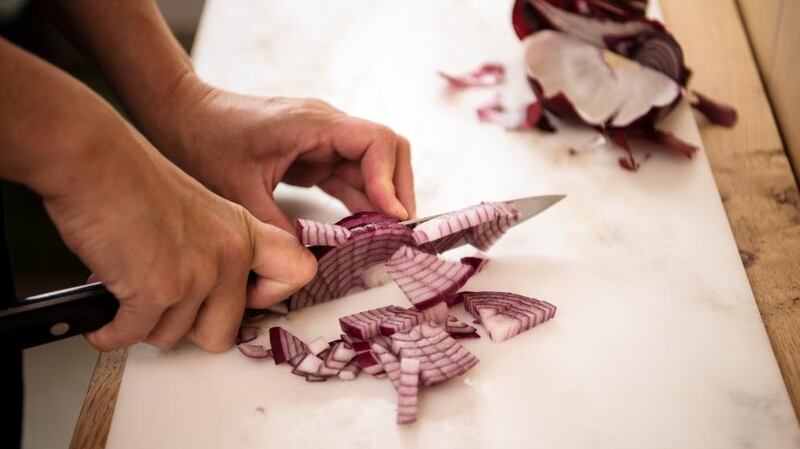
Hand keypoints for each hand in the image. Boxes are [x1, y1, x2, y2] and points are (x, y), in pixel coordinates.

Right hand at [44, 122, 316, 351]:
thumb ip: (213, 248)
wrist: (94, 161)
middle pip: (223, 332)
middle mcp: (230, 255)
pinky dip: (112, 332)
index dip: (269, 296)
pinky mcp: (159, 290)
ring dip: (144, 324)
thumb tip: (204, 292)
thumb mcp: (198, 209)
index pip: (298, 272)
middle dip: (187, 328)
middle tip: (165, 307)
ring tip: (128, 293)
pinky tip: (104, 319)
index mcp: (244, 231)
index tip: (243, 299)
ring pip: (173, 337)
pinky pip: (134, 336)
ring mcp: (198, 275)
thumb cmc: (131, 177)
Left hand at [152, 82, 415, 231]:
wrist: (181, 115)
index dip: (391, 182)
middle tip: (397, 235)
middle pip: (387, 153)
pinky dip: (361, 203)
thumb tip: (306, 267)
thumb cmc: (203, 140)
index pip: (378, 142)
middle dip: (397, 193)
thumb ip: (276, 228)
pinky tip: (361, 232)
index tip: (391, 218)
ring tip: (385, 241)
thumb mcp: (238, 192)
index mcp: (314, 124)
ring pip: (373, 168)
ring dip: (382, 202)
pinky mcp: (313, 155)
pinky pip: (350, 178)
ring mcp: (322, 141)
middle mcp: (327, 128)